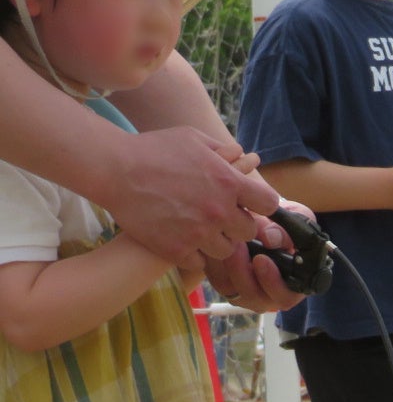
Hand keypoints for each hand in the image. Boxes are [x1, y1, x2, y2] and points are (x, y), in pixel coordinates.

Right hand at [104, 127, 276, 261]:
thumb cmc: (153, 149)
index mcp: (229, 183)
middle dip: (235, 224)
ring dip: (215, 241)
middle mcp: (219, 211)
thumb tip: (244, 156)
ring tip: (198, 228)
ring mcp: (199, 234)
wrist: (113, 169)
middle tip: (217, 216)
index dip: (259, 205)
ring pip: (225, 251)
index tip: (248, 204)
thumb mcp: (192, 139)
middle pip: (247, 231)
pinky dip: (193, 254)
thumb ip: (222, 151)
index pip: (269, 204)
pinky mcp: (177, 250)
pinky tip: (182, 239)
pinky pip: (200, 263)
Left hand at [204, 200, 313, 312]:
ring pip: (234, 292)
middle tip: (237, 245)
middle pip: (257, 298)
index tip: (261, 259)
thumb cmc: (283, 226)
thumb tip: (270, 239)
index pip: (286, 296)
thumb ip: (285, 230)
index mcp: (295, 285)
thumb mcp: (293, 220)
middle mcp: (273, 296)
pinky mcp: (229, 288)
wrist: (260, 224)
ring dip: (227, 266)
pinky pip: (218, 282)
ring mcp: (250, 295)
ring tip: (225, 241)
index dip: (273, 282)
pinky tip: (216, 244)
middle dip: (244, 273)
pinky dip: (214, 264)